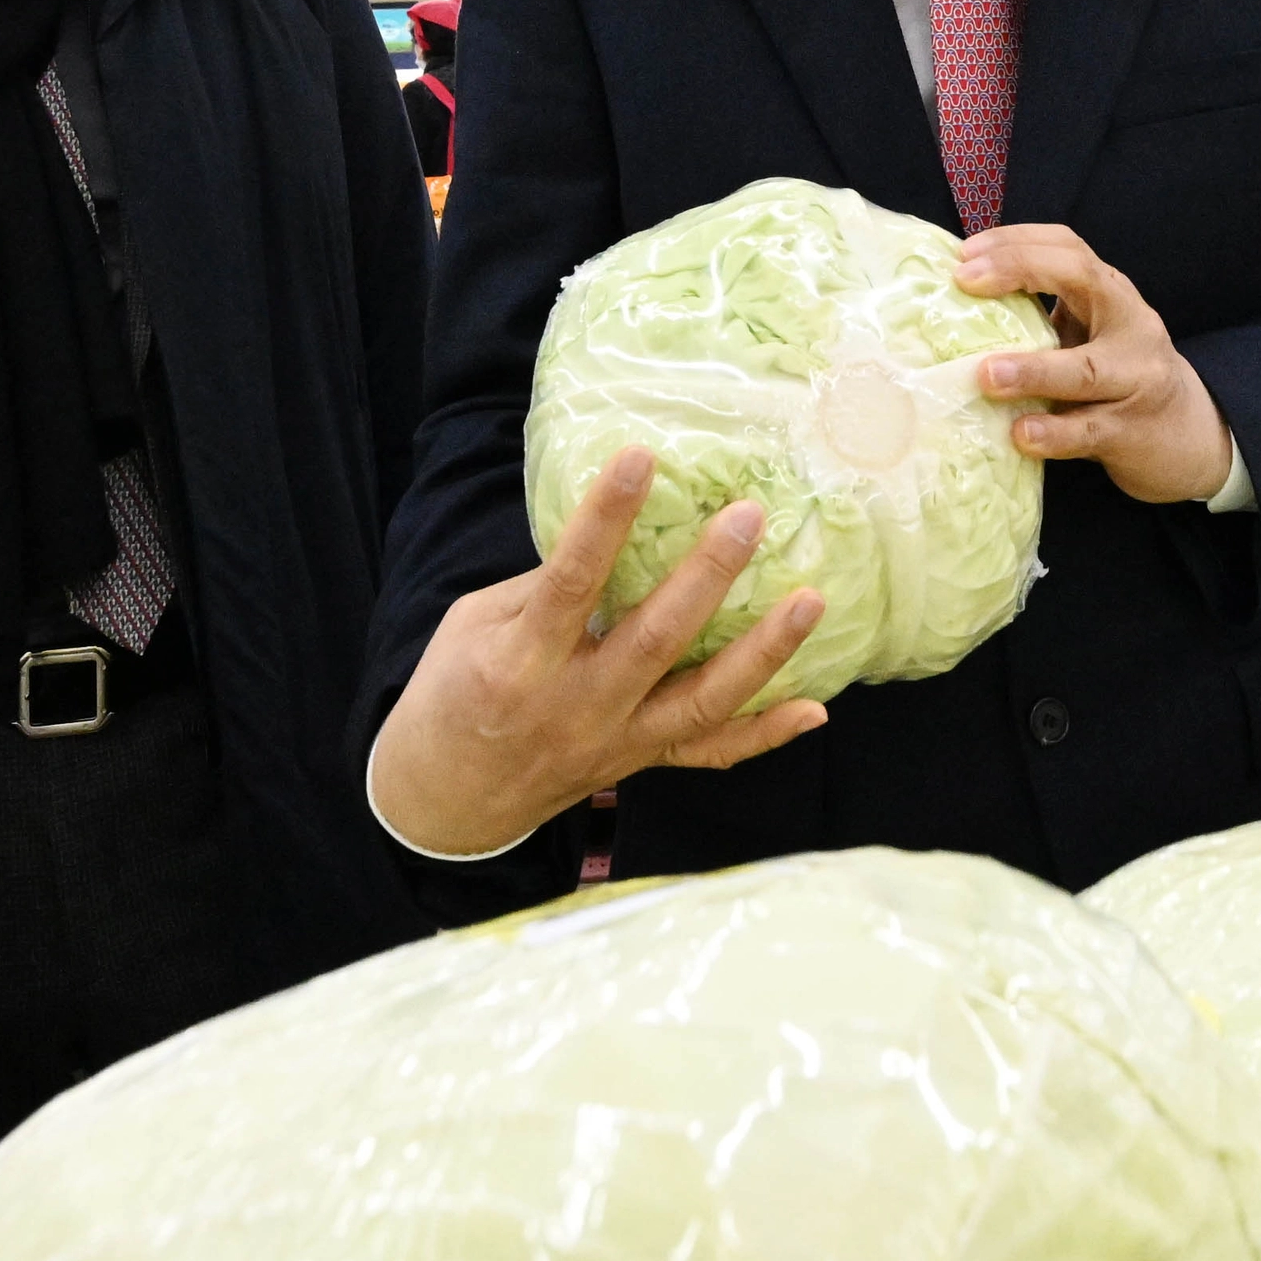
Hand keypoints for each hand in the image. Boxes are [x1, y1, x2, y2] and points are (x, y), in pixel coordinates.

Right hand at [366, 447, 832, 858]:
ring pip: (701, 700)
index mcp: (520, 662)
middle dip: (706, 576)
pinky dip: (765, 735)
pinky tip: (814, 709)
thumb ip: (540, 590)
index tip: (640, 458)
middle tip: (747, 518)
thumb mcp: (471, 628)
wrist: (446, 801)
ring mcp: (616, 741)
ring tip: (810, 601)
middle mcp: (577, 706)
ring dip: (763, 653)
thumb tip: (613, 537)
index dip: (606, 519)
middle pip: (654, 640)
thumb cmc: (452, 695)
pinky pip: (710, 753)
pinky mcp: (640, 763)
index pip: (571, 582)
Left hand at [955, 225, 1236, 505]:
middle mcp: (1130, 325)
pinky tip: (1021, 434)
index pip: (1068, 248)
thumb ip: (1042, 319)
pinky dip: (1053, 433)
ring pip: (1086, 369)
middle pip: (1082, 279)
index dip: (1017, 242)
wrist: (1190, 437)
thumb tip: (954, 307)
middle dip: (1021, 270)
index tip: (964, 254)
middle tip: (965, 282)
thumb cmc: (1118, 380)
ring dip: (1034, 370)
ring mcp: (1137, 380)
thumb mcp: (1091, 336)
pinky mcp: (1132, 433)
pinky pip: (1089, 431)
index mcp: (1112, 295)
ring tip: (987, 375)